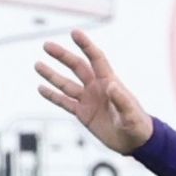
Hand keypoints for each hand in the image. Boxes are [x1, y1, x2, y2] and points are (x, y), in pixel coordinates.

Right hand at [36, 29, 152, 154]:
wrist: (135, 142)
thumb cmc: (137, 126)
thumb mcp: (131, 114)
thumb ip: (122, 100)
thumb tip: (111, 86)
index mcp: (109, 82)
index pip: (96, 59)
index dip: (86, 45)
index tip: (75, 33)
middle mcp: (96, 87)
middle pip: (76, 66)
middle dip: (62, 56)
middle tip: (46, 45)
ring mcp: (88, 99)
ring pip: (66, 84)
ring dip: (52, 75)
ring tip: (38, 65)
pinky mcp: (83, 113)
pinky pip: (64, 102)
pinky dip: (53, 96)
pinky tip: (41, 88)